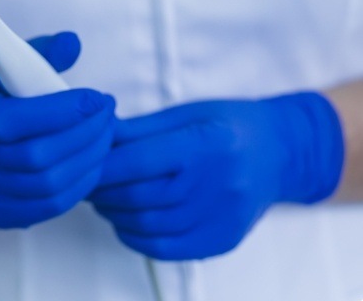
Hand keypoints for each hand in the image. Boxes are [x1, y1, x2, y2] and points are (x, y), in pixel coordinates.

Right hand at [0, 32, 115, 228]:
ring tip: (106, 136)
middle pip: (38, 157)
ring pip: (49, 185)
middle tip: (108, 115)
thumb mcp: (1, 68)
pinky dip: (80, 185)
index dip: (63, 110)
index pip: (15, 120)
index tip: (97, 98)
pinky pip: (50, 207)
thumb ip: (39, 53)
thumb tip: (73, 42)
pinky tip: (93, 162)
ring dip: (89, 159)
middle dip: (86, 134)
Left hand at [90, 93, 343, 259]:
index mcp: (205, 144)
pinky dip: (136, 238)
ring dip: (114, 214)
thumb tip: (98, 137)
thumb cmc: (230, 125)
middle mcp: (216, 184)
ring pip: (147, 226)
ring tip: (104, 200)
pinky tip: (127, 222)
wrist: (279, 152)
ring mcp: (221, 217)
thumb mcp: (187, 114)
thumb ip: (141, 129)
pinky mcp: (222, 240)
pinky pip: (166, 249)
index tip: (83, 164)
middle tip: (87, 182)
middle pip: (138, 197)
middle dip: (102, 191)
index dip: (102, 166)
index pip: (138, 161)